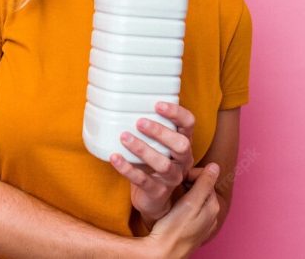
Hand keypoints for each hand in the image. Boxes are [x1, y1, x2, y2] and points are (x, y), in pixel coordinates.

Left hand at [109, 101, 195, 226]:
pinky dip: (127, 168)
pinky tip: (115, 157)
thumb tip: (125, 105)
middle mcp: (183, 161)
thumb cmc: (153, 165)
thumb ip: (150, 130)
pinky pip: (143, 180)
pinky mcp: (157, 192)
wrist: (153, 200)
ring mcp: (172, 178)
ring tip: (124, 137)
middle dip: (161, 132)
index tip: (157, 104)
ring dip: (143, 149)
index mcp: (184, 144)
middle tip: (140, 122)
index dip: (176, 113)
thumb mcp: (157, 145)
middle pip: (181, 145)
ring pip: (163, 164)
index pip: (189, 124)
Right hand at [132, 164, 220, 258]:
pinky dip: (184, 202)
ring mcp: (203, 222)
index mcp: (213, 205)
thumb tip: (215, 166)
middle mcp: (212, 214)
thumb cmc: (175, 228)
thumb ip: (204, 184)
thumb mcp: (191, 202)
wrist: (164, 252)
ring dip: (185, 191)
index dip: (191, 174)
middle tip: (173, 184)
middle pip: (201, 187)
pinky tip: (174, 205)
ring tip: (172, 194)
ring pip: (195, 197)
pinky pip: (191, 208)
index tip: (177, 176)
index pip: (206, 178)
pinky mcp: (193, 227)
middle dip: (188, 182)